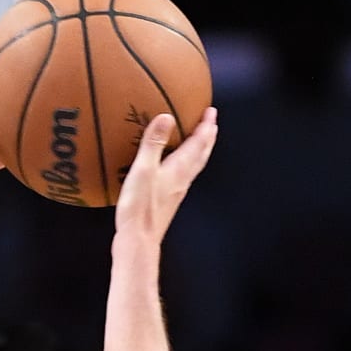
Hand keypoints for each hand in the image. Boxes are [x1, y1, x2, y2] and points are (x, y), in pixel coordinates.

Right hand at [114, 107, 217, 248]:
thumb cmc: (140, 206)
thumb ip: (153, 143)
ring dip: (201, 150)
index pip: (199, 142)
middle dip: (208, 136)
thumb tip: (167, 116)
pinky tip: (179, 166)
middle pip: (202, 153)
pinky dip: (188, 163)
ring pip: (196, 165)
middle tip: (211, 123)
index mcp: (180, 168)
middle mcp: (183, 178)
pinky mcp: (169, 199)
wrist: (139, 239)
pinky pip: (185, 174)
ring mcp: (178, 190)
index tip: (211, 111)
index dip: (206, 125)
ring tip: (201, 140)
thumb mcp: (143, 170)